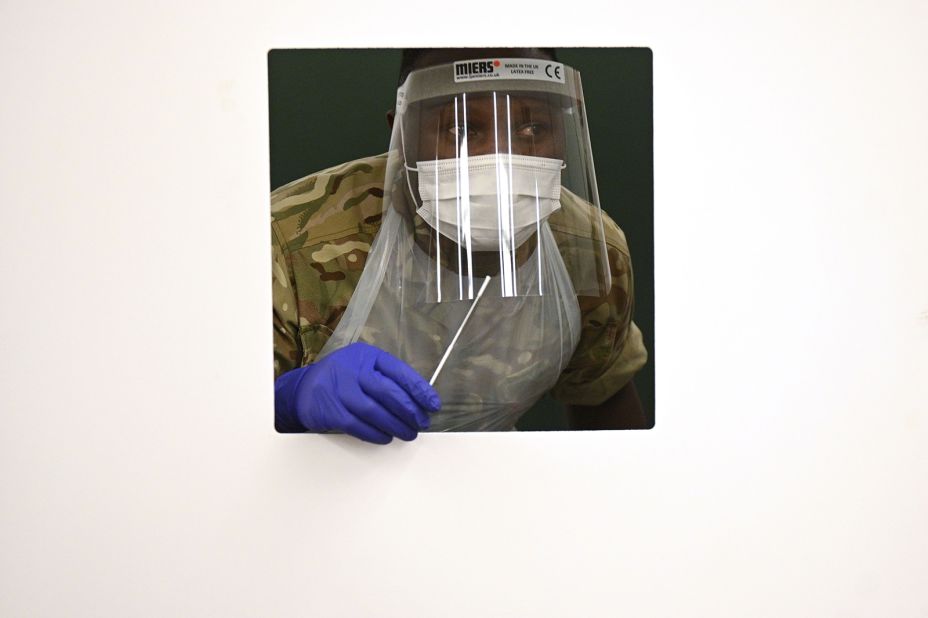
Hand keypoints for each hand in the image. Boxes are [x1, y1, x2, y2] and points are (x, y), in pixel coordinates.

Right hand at [275, 342, 440, 443]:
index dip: (419, 389)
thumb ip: (386, 377)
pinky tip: (386, 437)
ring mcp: (340, 391)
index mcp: (367, 356)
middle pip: (388, 392)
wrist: (304, 389)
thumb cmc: (343, 378)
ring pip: (375, 411)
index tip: (433, 405)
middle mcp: (353, 370)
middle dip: (410, 411)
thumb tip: (418, 400)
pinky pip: (358, 426)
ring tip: (408, 433)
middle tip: (422, 423)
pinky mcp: (331, 411)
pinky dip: (376, 434)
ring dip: (396, 425)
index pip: (399, 372)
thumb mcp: (363, 366)